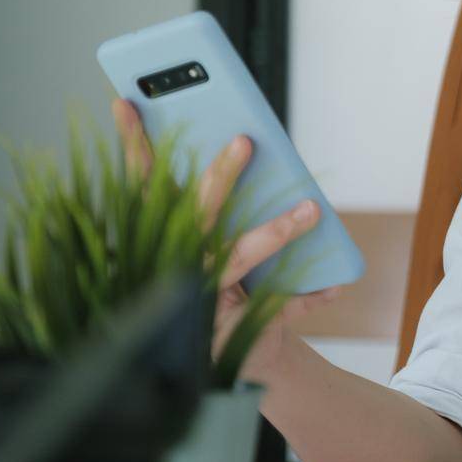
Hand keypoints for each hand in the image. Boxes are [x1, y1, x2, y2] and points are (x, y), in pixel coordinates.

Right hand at [111, 98, 344, 382]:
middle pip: (196, 213)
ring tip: (312, 209)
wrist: (239, 359)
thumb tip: (248, 144)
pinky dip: (310, 296)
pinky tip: (335, 287)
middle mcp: (177, 265)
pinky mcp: (230, 331)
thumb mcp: (218, 244)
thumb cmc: (224, 284)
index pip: (144, 184)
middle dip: (220, 176)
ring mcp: (201, 300)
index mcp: (166, 238)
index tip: (126, 101)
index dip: (132, 144)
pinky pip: (278, 308)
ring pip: (237, 257)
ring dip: (276, 230)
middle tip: (245, 141)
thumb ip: (222, 203)